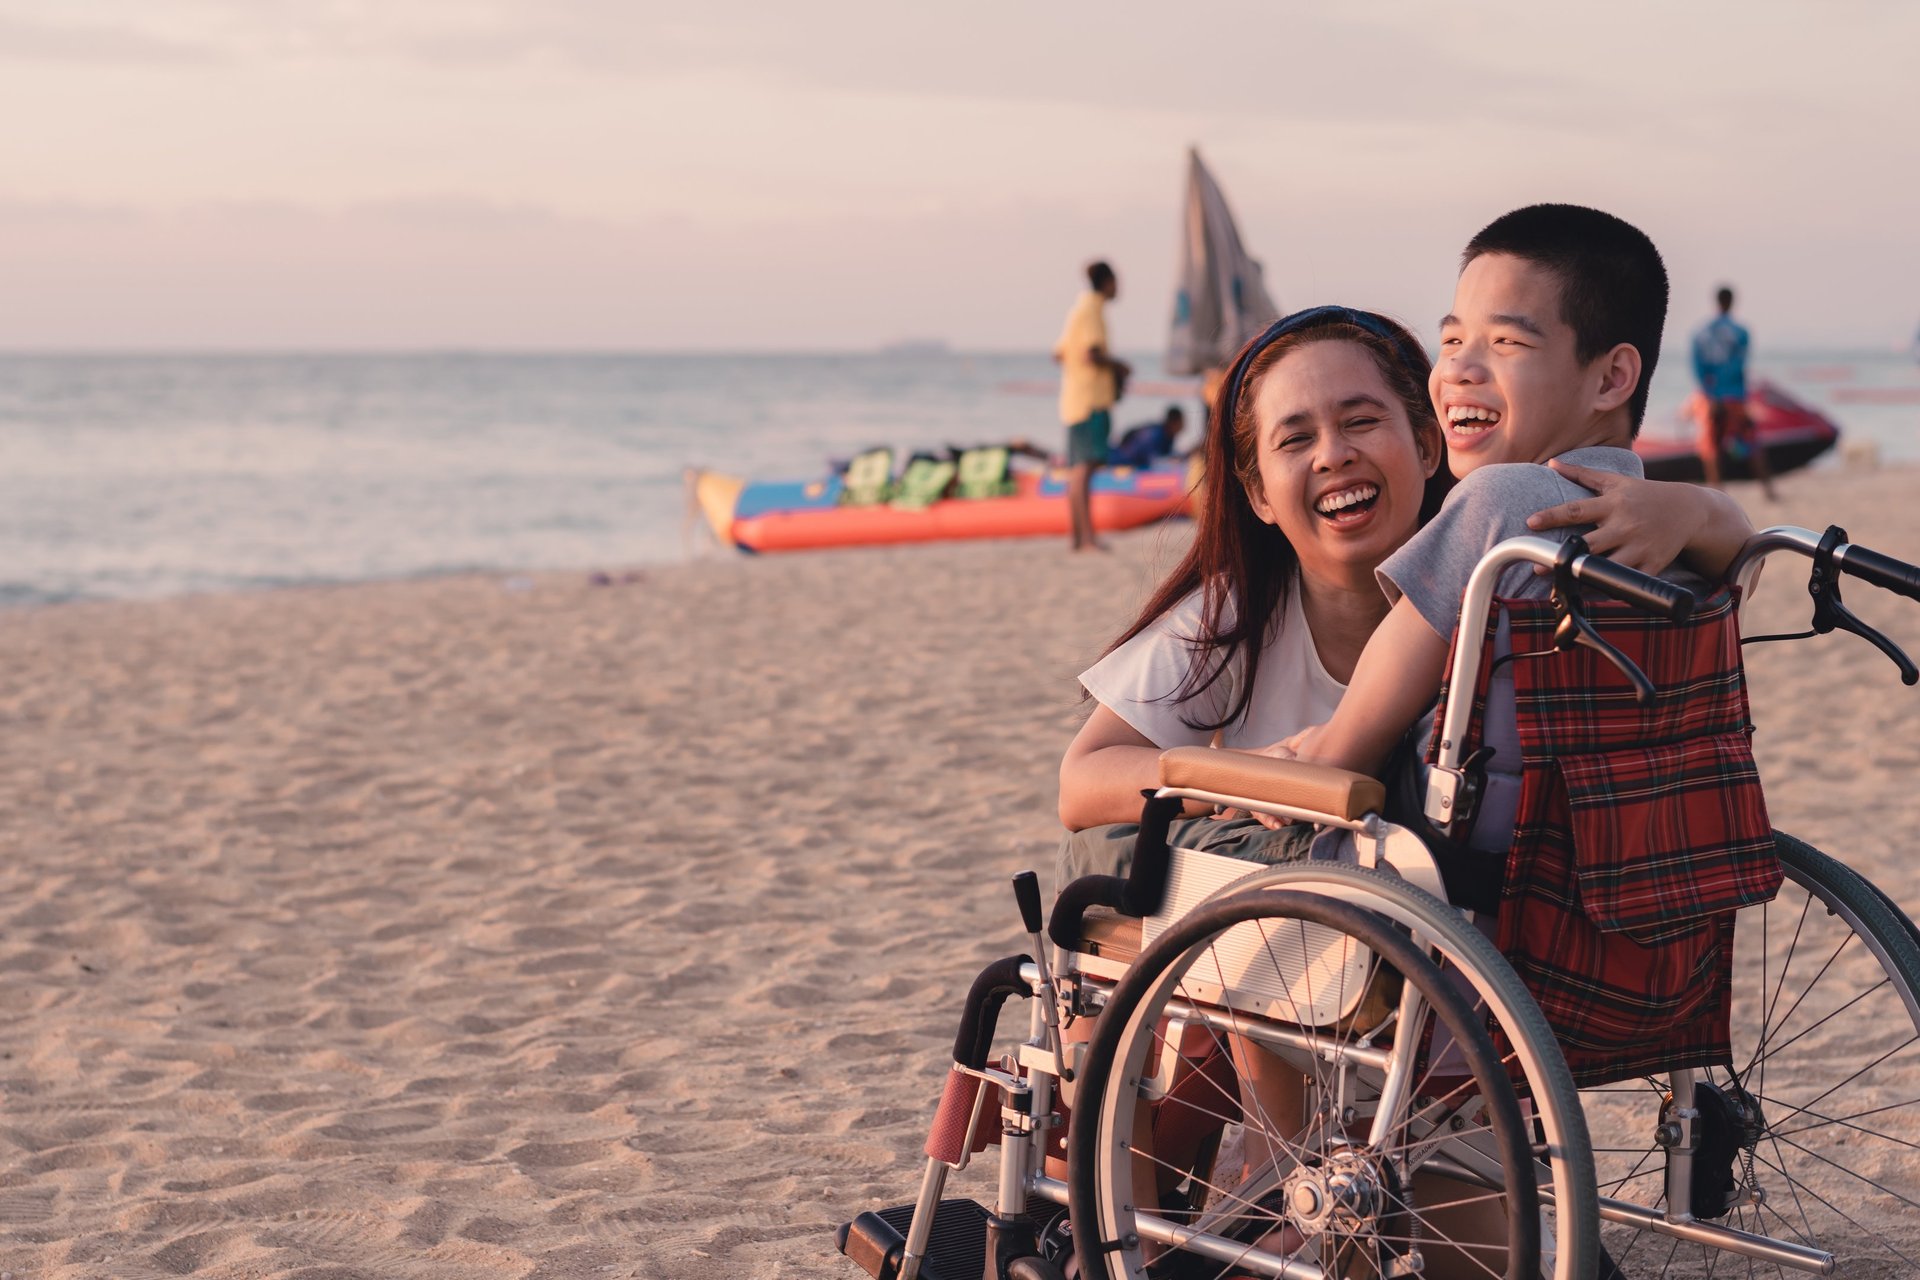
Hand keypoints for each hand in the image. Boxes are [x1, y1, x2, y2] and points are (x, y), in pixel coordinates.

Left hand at [1527, 460, 1700, 576]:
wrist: (1689, 510)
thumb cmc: (1645, 495)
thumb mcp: (1617, 481)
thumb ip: (1583, 475)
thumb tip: (1552, 463)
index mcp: (1613, 504)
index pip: (1577, 510)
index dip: (1552, 516)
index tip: (1531, 522)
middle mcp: (1625, 526)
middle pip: (1589, 544)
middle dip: (1563, 556)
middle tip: (1537, 565)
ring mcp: (1639, 548)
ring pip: (1607, 569)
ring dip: (1584, 578)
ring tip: (1561, 584)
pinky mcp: (1652, 566)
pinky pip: (1627, 584)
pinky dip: (1609, 591)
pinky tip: (1590, 595)